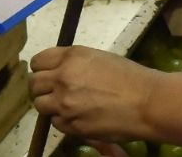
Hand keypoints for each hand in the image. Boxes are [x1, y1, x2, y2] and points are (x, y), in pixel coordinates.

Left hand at [29, 45, 157, 141]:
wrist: (147, 102)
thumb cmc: (130, 76)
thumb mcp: (99, 58)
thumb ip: (74, 63)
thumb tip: (58, 72)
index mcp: (71, 57)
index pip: (38, 61)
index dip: (42, 68)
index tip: (48, 73)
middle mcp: (63, 78)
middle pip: (34, 84)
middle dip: (42, 88)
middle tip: (56, 91)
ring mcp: (64, 103)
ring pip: (40, 105)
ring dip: (50, 105)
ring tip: (67, 105)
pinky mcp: (70, 124)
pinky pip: (56, 122)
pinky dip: (63, 120)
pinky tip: (80, 116)